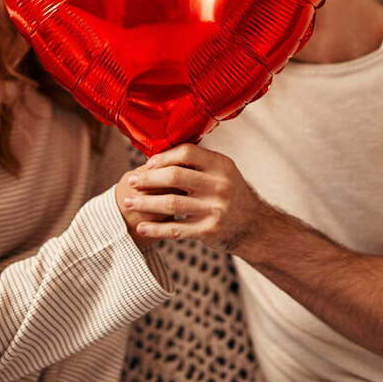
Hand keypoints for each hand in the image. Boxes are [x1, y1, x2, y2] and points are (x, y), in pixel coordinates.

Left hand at [123, 144, 269, 255]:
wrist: (253, 225)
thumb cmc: (230, 194)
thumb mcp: (223, 172)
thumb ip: (198, 163)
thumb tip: (158, 155)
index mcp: (221, 165)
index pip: (187, 152)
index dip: (163, 157)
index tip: (148, 163)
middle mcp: (220, 185)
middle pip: (176, 176)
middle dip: (149, 179)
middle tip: (131, 181)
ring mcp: (215, 208)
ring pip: (171, 203)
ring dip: (145, 204)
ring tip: (129, 202)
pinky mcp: (209, 230)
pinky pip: (176, 229)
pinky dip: (155, 229)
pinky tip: (142, 227)